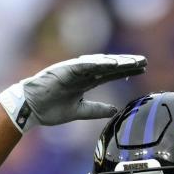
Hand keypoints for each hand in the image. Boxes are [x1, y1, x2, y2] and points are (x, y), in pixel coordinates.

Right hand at [0, 54, 146, 133]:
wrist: (29, 110)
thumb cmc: (49, 110)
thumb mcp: (79, 111)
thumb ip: (96, 110)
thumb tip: (114, 111)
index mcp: (85, 82)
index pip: (110, 75)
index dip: (126, 72)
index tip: (142, 70)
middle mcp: (81, 74)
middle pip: (108, 67)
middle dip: (126, 64)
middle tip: (144, 62)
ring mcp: (73, 70)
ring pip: (99, 63)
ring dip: (116, 62)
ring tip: (133, 61)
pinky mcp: (64, 69)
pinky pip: (84, 65)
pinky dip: (98, 63)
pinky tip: (113, 63)